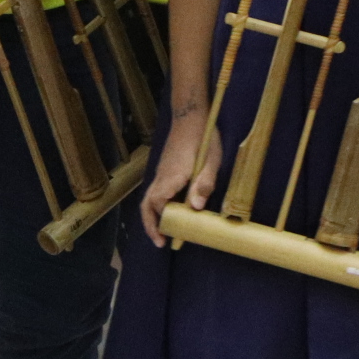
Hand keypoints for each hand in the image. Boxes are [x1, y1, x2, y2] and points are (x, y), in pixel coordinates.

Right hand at [139, 106, 220, 246]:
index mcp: (172, 177)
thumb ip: (204, 183)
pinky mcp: (165, 170)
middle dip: (150, 225)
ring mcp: (161, 173)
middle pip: (147, 205)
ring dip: (153, 217)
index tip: (170, 237)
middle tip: (160, 242)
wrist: (191, 116)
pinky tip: (171, 211)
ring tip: (163, 232)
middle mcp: (162, 177)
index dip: (163, 221)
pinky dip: (158, 206)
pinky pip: (155, 192)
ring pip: (149, 199)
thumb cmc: (204, 138)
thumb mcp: (211, 160)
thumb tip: (196, 208)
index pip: (159, 205)